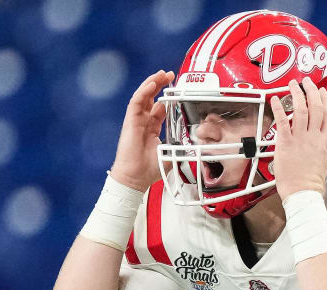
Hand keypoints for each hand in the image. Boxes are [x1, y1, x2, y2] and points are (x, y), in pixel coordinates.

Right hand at [110, 70, 174, 191]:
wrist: (135, 177)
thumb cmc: (149, 170)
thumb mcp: (171, 154)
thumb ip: (181, 147)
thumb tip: (196, 146)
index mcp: (152, 128)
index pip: (159, 108)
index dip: (167, 98)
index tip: (177, 90)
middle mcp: (143, 122)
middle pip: (150, 97)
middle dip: (160, 84)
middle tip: (170, 75)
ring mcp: (136, 121)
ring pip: (143, 96)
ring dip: (152, 83)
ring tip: (162, 74)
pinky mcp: (130, 121)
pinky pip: (136, 102)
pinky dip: (144, 92)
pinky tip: (152, 84)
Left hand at [270, 77, 326, 199]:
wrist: (304, 193)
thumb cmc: (312, 182)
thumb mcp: (322, 161)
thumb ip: (319, 148)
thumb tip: (317, 143)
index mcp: (325, 141)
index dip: (325, 100)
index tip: (322, 91)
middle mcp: (314, 136)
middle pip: (316, 107)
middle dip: (311, 91)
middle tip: (306, 81)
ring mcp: (301, 139)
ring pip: (301, 109)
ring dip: (296, 94)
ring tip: (292, 84)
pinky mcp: (286, 143)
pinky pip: (283, 121)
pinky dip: (278, 108)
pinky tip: (275, 99)